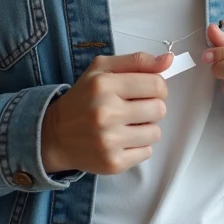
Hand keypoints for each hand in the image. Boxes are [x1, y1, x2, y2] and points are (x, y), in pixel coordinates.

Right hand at [41, 50, 172, 175]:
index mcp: (104, 85)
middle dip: (151, 107)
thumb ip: (137, 61)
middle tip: (134, 108)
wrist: (55, 135)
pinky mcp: (113, 163)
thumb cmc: (83, 98)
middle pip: (159, 109)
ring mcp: (109, 141)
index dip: (157, 87)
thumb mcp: (102, 69)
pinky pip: (147, 152)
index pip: (157, 84)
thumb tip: (168, 60)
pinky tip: (122, 140)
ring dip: (146, 128)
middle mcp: (106, 113)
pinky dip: (138, 146)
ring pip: (155, 132)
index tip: (147, 90)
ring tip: (127, 124)